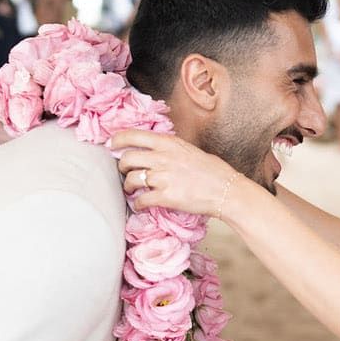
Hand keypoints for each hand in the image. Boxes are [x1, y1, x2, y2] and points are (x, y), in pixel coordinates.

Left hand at [113, 129, 242, 217]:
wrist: (226, 190)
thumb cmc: (213, 171)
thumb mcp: (190, 150)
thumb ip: (170, 149)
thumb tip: (154, 151)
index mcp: (169, 143)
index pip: (134, 135)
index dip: (118, 140)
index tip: (113, 145)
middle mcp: (163, 158)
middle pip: (127, 158)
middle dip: (121, 166)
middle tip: (125, 171)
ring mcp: (163, 178)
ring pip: (131, 179)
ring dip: (128, 186)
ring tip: (131, 189)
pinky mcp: (165, 197)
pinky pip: (141, 200)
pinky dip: (138, 204)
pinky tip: (141, 205)